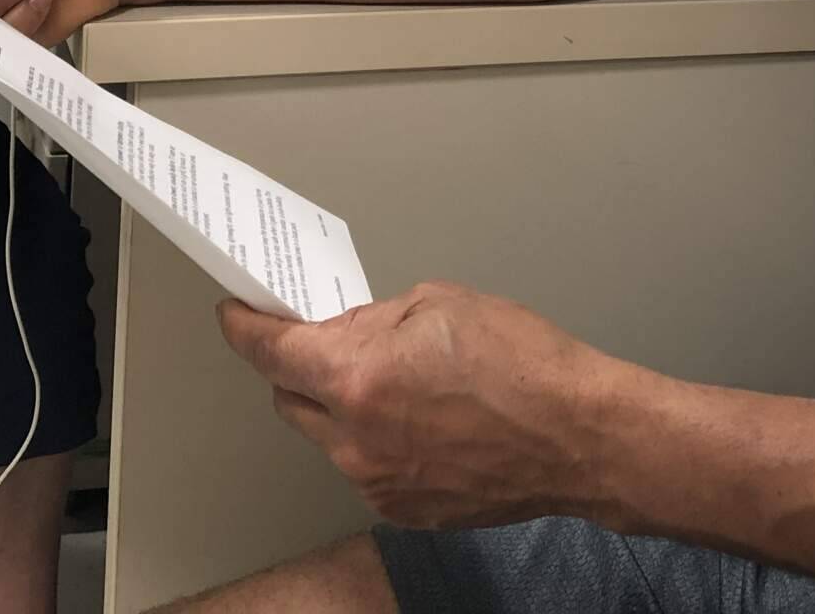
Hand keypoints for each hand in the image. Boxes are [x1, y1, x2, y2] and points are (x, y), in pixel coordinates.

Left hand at [217, 283, 617, 529]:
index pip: (270, 353)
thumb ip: (374, 319)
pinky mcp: (403, 509)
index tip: (236, 315)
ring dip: (342, 406)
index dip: (245, 328)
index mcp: (357, 379)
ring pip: (328, 436)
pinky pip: (365, 466)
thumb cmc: (523, 365)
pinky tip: (421, 418)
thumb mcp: (439, 305)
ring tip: (399, 381)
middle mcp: (355, 440)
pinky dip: (375, 440)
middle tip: (333, 339)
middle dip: (300, 367)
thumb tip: (344, 331)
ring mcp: (377, 482)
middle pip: (289, 399)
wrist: (579, 437)